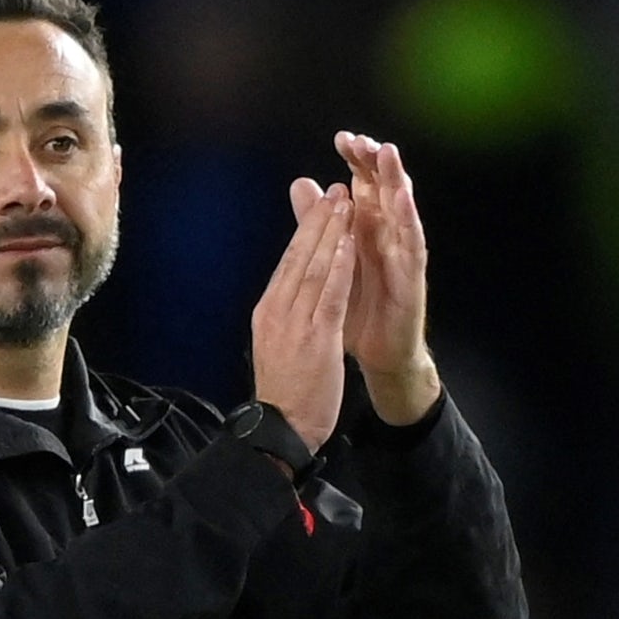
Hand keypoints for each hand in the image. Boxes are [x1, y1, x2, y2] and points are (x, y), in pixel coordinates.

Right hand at [251, 184, 356, 452]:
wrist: (281, 428)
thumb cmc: (283, 390)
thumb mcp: (276, 343)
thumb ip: (285, 311)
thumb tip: (288, 289)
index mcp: (268, 310)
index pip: (289, 263)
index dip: (307, 231)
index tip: (321, 206)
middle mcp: (278, 310)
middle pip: (300, 257)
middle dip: (320, 221)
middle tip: (336, 190)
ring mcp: (296, 322)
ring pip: (316, 268)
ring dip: (333, 232)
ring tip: (346, 204)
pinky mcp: (316, 337)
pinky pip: (331, 294)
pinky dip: (341, 266)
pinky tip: (350, 243)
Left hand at [290, 132, 439, 424]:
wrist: (377, 351)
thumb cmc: (356, 304)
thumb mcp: (331, 257)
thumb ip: (316, 221)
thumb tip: (302, 183)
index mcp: (365, 227)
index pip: (363, 184)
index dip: (355, 161)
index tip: (342, 139)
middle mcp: (386, 233)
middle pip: (384, 188)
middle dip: (376, 162)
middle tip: (365, 139)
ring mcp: (402, 252)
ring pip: (401, 208)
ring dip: (396, 180)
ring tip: (388, 154)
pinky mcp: (411, 275)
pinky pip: (412, 244)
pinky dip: (409, 221)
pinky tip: (403, 201)